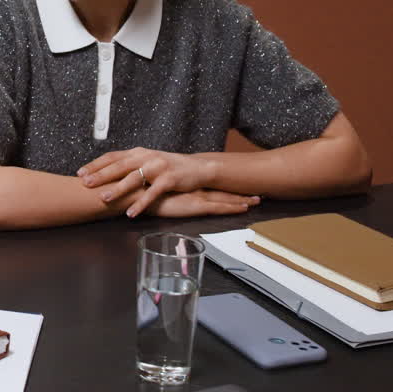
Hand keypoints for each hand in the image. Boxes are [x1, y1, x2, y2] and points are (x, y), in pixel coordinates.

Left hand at [77, 147, 217, 217]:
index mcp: (138, 152)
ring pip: (133, 178)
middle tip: (86, 184)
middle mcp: (146, 157)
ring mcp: (158, 167)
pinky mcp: (169, 179)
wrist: (197, 168)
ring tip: (104, 198)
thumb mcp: (147, 161)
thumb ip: (130, 164)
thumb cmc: (168, 166)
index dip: (95, 164)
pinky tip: (131, 212)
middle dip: (100, 175)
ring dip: (117, 189)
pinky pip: (152, 193)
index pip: (112, 156)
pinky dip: (141, 203)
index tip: (80, 173)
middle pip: (119, 166)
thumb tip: (105, 172)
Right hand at [146, 189, 260, 217]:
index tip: (236, 183)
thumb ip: (158, 189)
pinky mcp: (195, 206)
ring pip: (224, 198)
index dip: (223, 184)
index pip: (209, 185)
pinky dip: (232, 208)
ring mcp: (196, 197)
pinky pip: (218, 208)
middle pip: (221, 190)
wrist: (135, 192)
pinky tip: (244, 209)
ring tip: (257, 200)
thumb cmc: (139, 191)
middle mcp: (194, 188)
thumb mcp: (151, 190)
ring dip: (241, 199)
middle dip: (239, 192)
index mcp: (185, 185)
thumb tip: (157, 190)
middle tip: (256, 192)